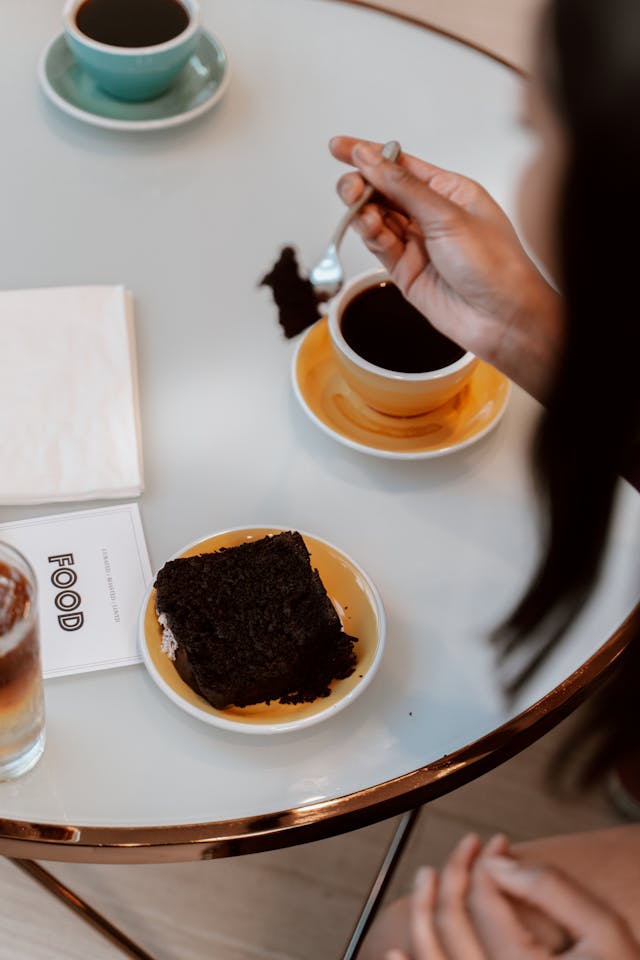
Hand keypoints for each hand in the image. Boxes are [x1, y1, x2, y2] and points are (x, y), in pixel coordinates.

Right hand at [329, 136, 562, 400]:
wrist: (501, 318)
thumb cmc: (494, 265)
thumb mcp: (448, 215)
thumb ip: (404, 188)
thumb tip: (372, 160)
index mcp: (451, 192)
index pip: (402, 166)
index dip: (369, 155)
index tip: (339, 147)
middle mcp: (432, 216)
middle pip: (385, 192)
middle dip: (363, 185)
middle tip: (350, 186)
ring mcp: (418, 244)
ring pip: (378, 219)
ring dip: (363, 210)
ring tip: (355, 203)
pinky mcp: (406, 271)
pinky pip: (380, 246)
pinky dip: (370, 234)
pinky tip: (368, 225)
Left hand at [385, 834, 639, 958]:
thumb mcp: (605, 932)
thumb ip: (553, 889)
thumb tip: (497, 862)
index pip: (486, 898)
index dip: (486, 860)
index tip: (497, 843)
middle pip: (452, 922)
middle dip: (453, 873)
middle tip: (465, 846)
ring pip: (430, 956)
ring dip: (420, 911)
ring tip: (425, 877)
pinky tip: (395, 953)